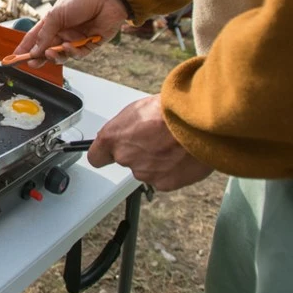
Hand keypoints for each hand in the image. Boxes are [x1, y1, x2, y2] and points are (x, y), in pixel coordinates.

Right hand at [14, 0, 126, 66]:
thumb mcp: (57, 14)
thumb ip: (45, 33)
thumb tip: (35, 50)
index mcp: (52, 22)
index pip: (35, 38)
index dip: (25, 48)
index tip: (15, 58)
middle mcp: (63, 32)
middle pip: (47, 50)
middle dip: (38, 58)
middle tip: (31, 64)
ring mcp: (76, 39)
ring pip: (61, 55)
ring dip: (54, 56)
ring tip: (50, 53)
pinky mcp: (89, 44)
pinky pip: (78, 54)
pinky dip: (72, 52)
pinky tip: (69, 46)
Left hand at [87, 95, 212, 191]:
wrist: (196, 122)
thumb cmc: (169, 110)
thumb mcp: (138, 110)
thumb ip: (126, 127)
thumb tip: (127, 132)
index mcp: (113, 138)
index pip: (96, 157)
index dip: (104, 154)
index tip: (109, 153)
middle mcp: (125, 157)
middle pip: (126, 161)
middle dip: (138, 152)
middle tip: (154, 139)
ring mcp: (144, 172)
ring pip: (146, 169)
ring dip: (156, 160)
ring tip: (171, 144)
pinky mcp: (164, 183)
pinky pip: (164, 177)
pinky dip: (171, 169)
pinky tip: (180, 155)